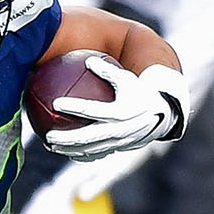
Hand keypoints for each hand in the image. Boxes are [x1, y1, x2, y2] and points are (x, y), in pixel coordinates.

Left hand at [44, 57, 179, 160]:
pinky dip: (83, 153)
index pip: (92, 110)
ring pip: (92, 149)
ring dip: (71, 149)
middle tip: (48, 136)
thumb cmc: (141, 91)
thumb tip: (87, 60)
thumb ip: (107, 70)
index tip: (55, 103)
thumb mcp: (126, 78)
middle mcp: (120, 129)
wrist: (164, 113)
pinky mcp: (121, 148)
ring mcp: (120, 142)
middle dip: (67, 138)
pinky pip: (99, 152)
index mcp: (121, 111)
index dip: (73, 106)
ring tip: (52, 146)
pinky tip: (68, 150)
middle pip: (88, 136)